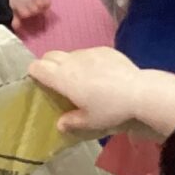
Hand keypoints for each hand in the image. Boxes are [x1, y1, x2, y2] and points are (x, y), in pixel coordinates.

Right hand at [29, 48, 149, 138]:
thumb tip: (60, 124)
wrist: (139, 92)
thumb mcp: (90, 121)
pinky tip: (102, 74)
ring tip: (82, 79)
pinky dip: (89, 61)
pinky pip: (89, 53)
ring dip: (69, 64)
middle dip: (48, 65)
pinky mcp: (104, 50)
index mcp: (62, 77)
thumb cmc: (110, 109)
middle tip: (57, 81)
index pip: (37, 66)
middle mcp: (72, 60)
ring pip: (70, 54)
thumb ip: (72, 122)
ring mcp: (88, 52)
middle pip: (50, 56)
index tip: (39, 82)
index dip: (34, 73)